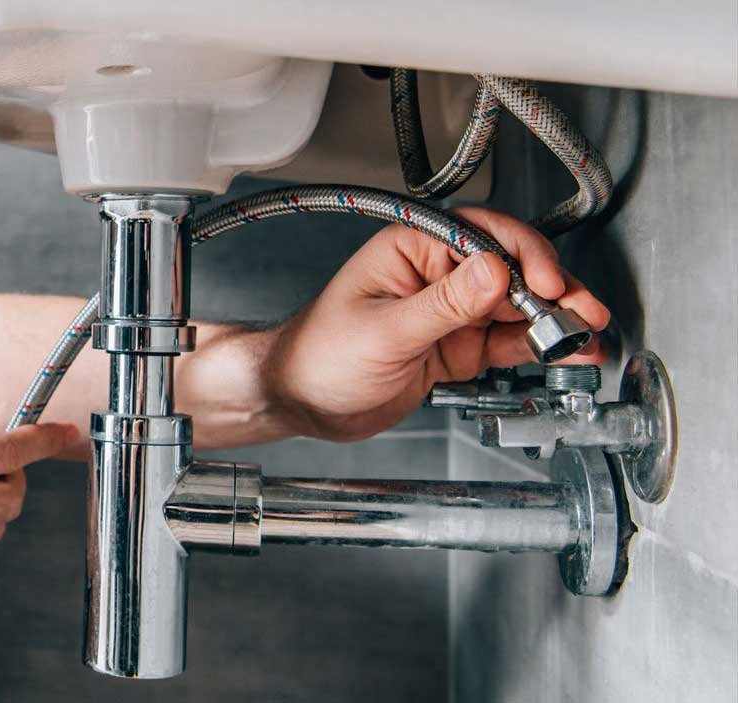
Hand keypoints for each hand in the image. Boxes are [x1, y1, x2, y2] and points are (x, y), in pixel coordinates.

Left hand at [264, 207, 609, 441]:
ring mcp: (450, 311)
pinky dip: (537, 346)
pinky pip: (506, 340)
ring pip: (516, 306)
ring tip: (585, 334)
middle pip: (511, 269)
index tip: (544, 282)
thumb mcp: (384, 332)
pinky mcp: (457, 346)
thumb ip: (442, 305)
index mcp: (411, 248)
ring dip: (553, 319)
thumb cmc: (319, 356)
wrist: (302, 402)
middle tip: (580, 312)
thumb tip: (492, 272)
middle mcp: (436, 273)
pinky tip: (564, 350)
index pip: (481, 235)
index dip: (521, 255)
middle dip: (551, 289)